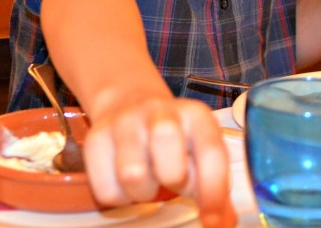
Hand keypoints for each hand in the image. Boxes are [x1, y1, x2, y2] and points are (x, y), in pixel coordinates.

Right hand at [83, 93, 235, 226]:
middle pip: (168, 159)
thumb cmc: (173, 140)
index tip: (212, 221)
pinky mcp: (96, 136)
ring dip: (142, 191)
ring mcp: (125, 121)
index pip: (212, 154)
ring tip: (147, 180)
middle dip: (172, 180)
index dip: (214, 192)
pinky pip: (105, 187)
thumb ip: (214, 188)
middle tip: (171, 181)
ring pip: (132, 175)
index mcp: (196, 116)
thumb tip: (225, 223)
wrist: (130, 105)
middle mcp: (161, 112)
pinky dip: (117, 196)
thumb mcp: (199, 152)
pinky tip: (124, 181)